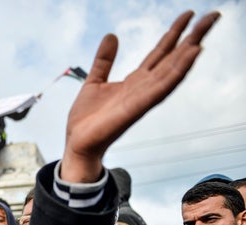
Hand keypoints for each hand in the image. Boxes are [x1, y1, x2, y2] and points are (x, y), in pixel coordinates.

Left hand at [61, 11, 218, 182]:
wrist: (78, 144)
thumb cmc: (87, 119)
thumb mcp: (94, 81)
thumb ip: (104, 60)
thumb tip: (112, 36)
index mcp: (135, 81)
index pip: (160, 52)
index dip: (174, 33)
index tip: (190, 14)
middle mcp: (143, 88)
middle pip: (172, 58)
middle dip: (192, 37)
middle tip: (213, 16)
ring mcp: (142, 98)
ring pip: (171, 72)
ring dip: (188, 54)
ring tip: (202, 35)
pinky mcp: (136, 108)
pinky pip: (160, 88)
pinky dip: (176, 72)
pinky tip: (189, 57)